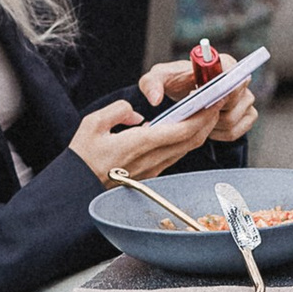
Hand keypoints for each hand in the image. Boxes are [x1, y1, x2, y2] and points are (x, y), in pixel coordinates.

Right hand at [69, 53, 258, 184]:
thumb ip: (118, 111)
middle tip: (216, 103)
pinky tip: (187, 129)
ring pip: (185, 150)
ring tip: (206, 112)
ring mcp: (151, 169)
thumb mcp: (93, 124)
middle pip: (190, 141)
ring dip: (200, 131)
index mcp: (138, 144)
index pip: (181, 131)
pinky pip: (175, 156)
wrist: (75, 189)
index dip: (201, 117)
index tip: (212, 102)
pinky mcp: (149, 174)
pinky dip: (187, 141)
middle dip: (207, 121)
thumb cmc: (81, 158)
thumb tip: (136, 112)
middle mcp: (150, 159)